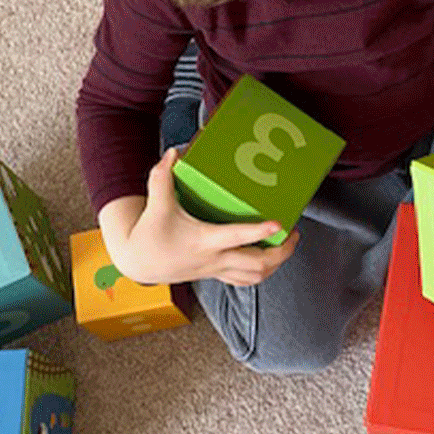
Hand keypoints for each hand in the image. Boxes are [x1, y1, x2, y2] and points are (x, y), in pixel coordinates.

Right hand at [124, 148, 299, 286]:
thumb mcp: (156, 203)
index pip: (236, 238)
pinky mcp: (216, 275)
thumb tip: (174, 152)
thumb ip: (163, 176)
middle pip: (256, 264)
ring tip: (288, 245)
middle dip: (281, 252)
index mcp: (204, 240)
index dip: (259, 232)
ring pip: (255, 277)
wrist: (139, 262)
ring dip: (276, 264)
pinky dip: (263, 272)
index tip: (279, 224)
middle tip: (294, 233)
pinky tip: (271, 259)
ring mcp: (217, 270)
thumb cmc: (150, 233)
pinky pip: (246, 281)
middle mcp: (214, 259)